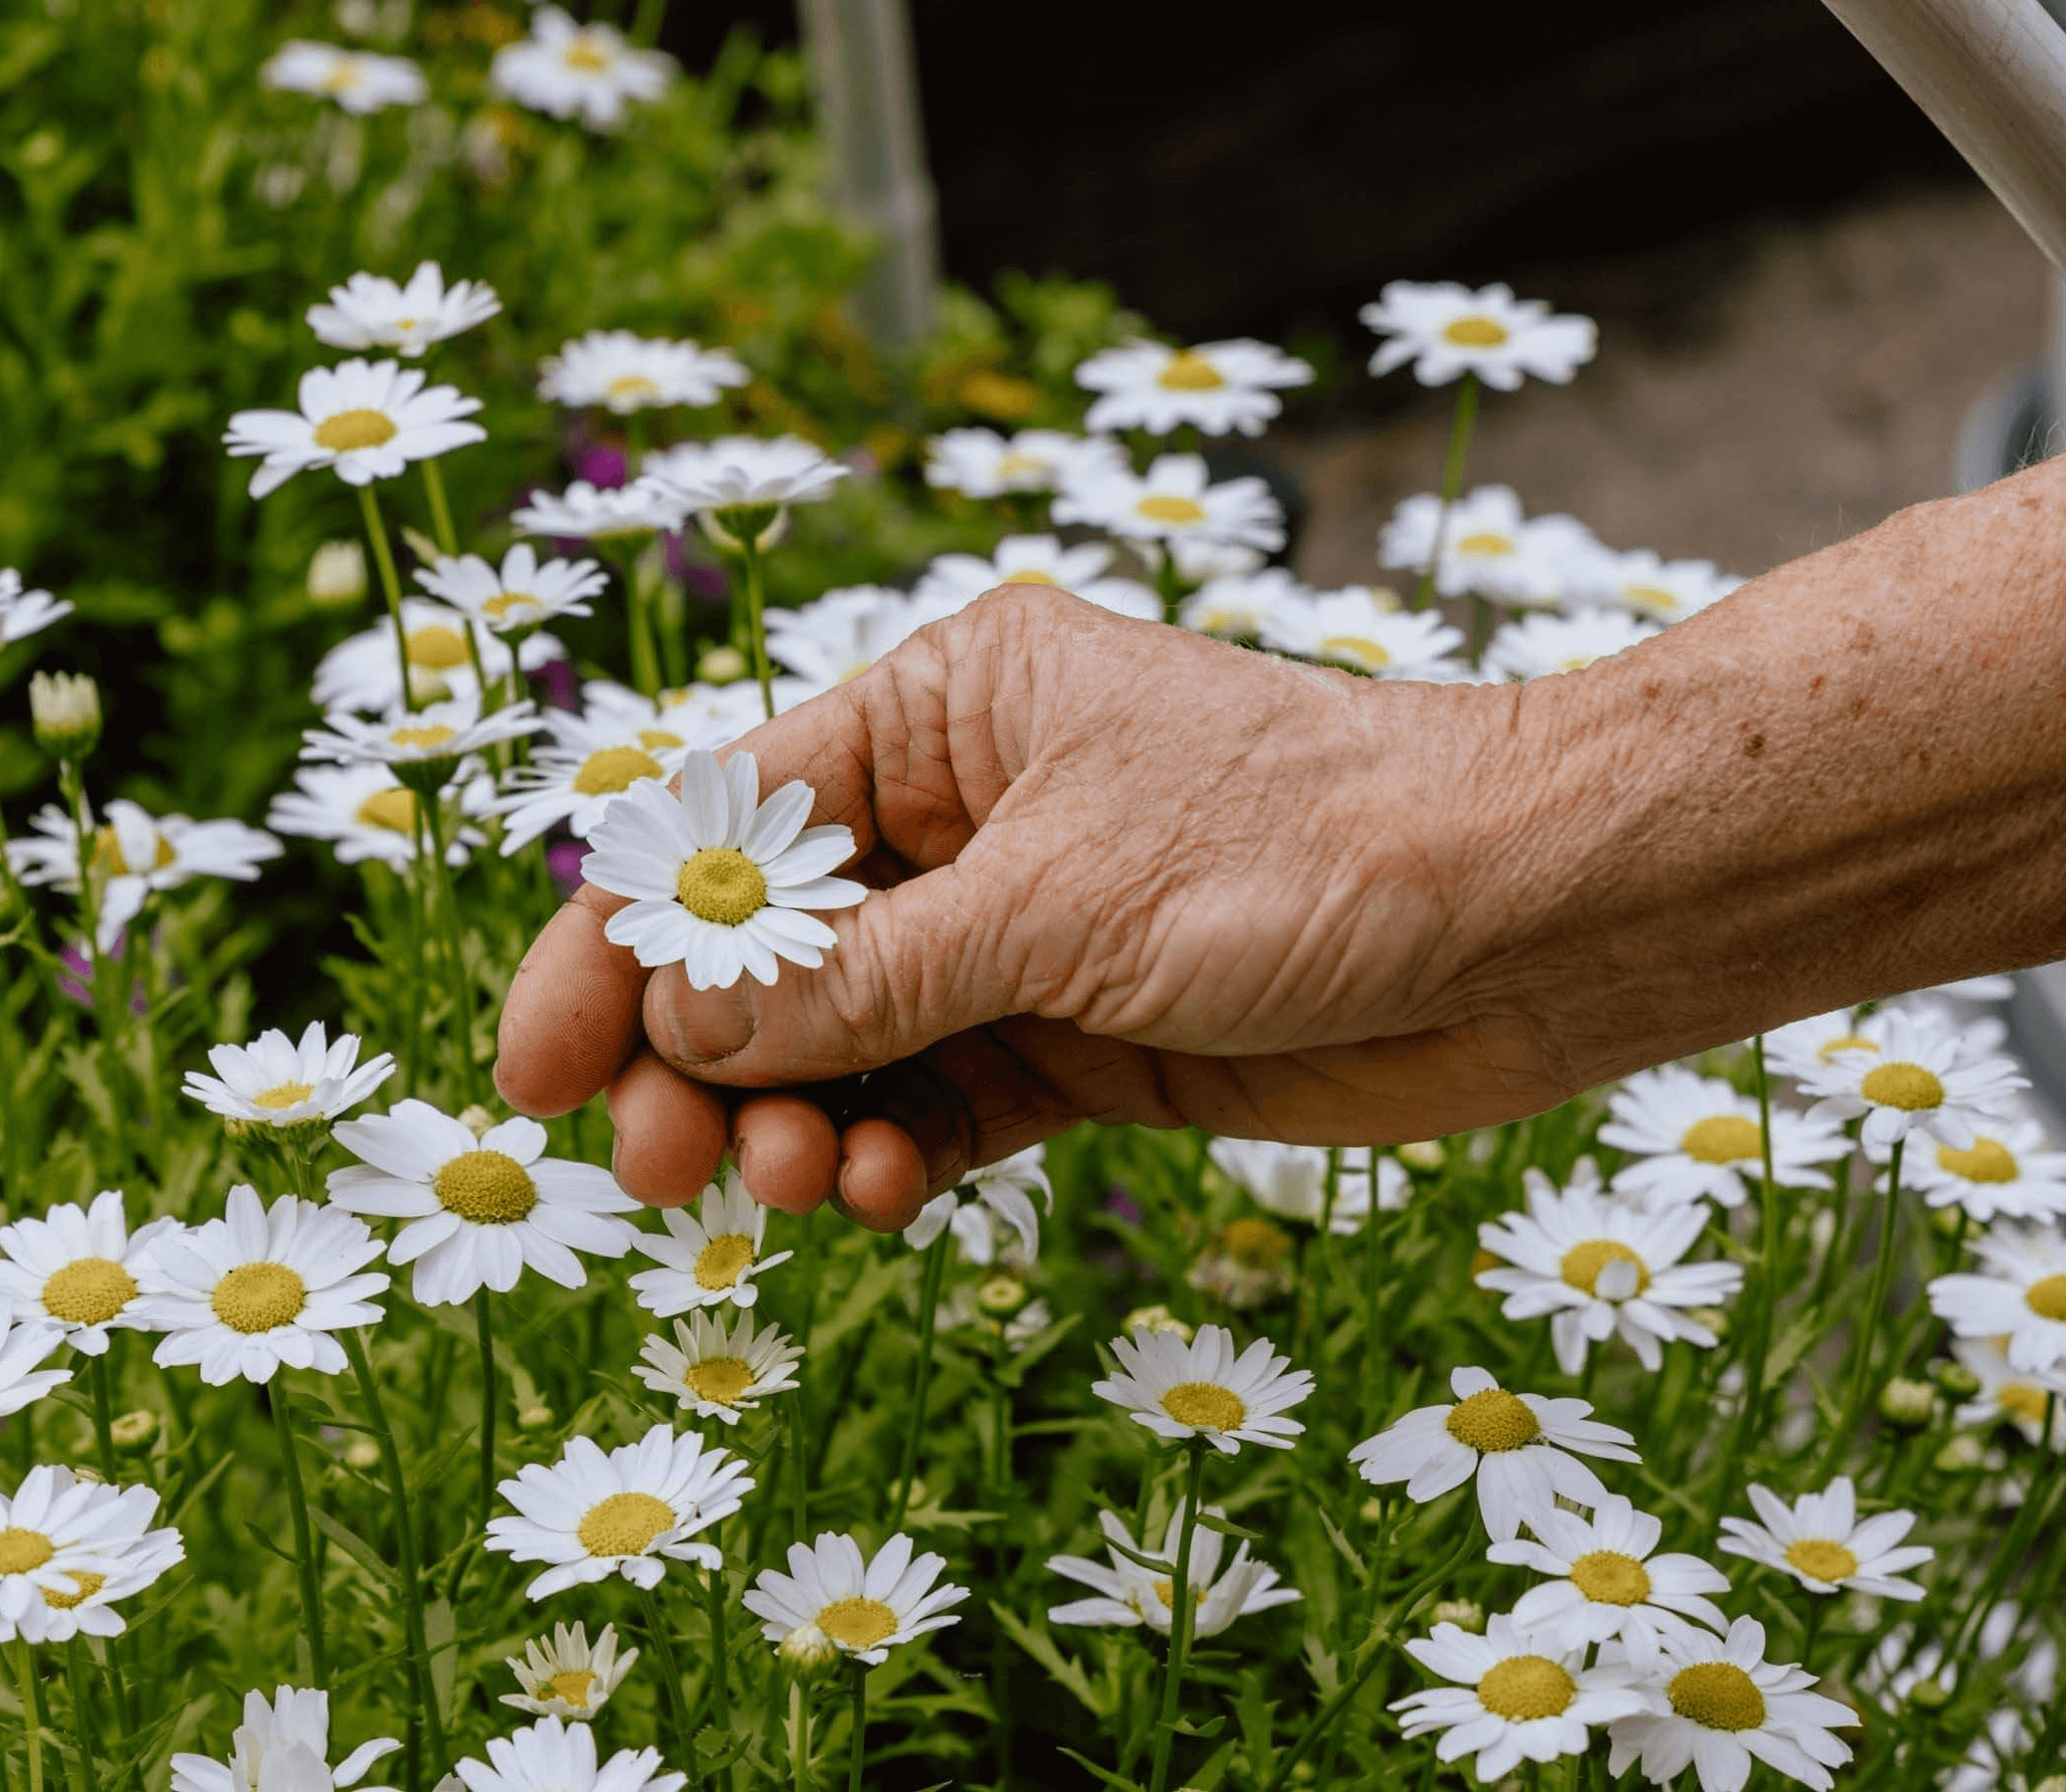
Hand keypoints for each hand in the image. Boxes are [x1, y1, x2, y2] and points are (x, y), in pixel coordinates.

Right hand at [494, 583, 1578, 1227]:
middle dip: (702, 1061)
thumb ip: (861, 976)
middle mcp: (963, 817)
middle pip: (767, 949)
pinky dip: (897, 1151)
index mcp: (939, 712)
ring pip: (844, 1044)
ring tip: (809, 1188)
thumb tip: (681, 1025)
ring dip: (800, 1123)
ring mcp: (1018, 933)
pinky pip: (938, 1100)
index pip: (724, 829)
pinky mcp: (1077, 1035)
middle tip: (666, 1172)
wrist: (1529, 923)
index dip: (615, 947)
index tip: (536, 1069)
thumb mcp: (1054, 903)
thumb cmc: (1308, 844)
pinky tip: (891, 1190)